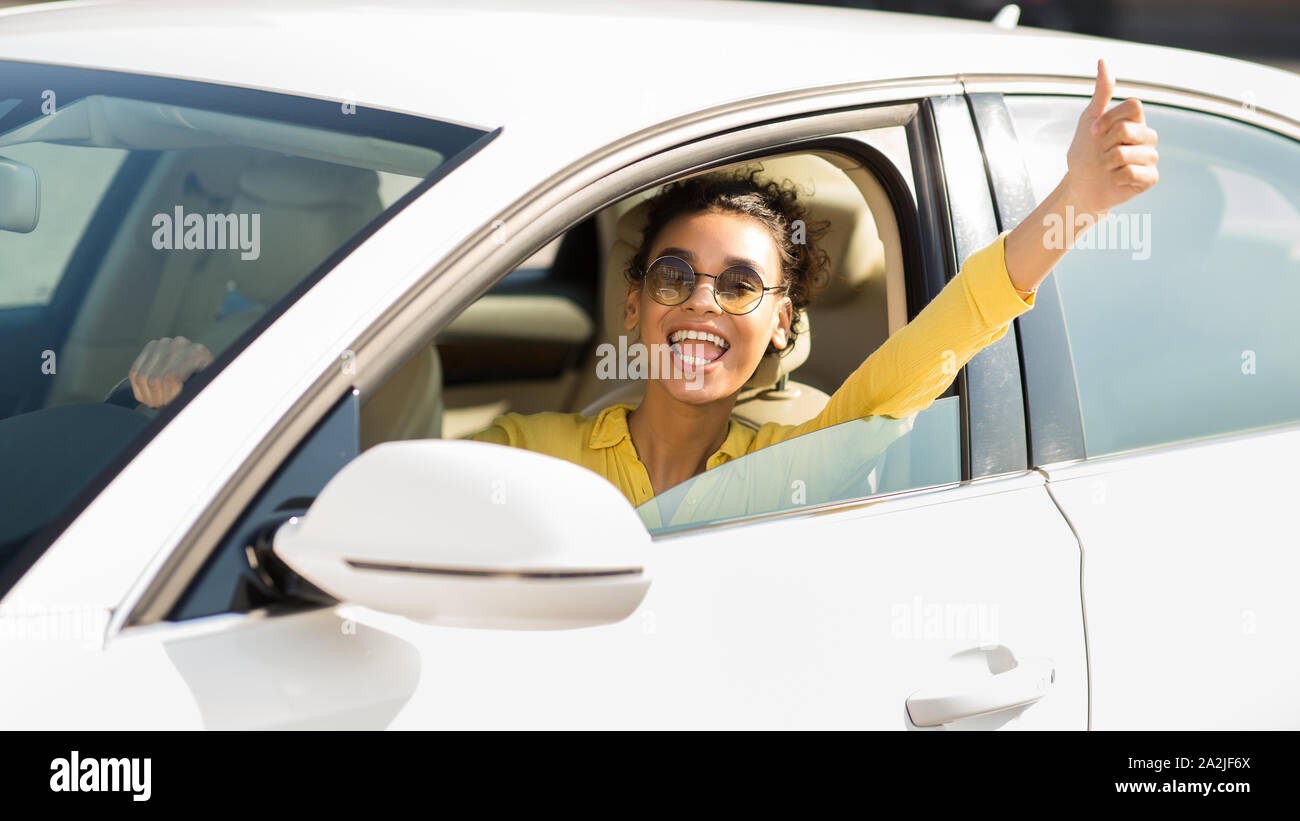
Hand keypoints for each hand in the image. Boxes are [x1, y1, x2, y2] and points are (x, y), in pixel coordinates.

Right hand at [128, 336, 212, 407]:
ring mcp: (163, 344)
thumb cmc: (207, 386)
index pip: (171, 378)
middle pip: (155, 379)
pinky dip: (139, 390)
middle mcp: (179, 344)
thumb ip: (196, 395)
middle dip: (158, 399)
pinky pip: (134, 373)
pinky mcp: (150, 347)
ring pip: (142, 378)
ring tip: (158, 403)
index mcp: (197, 353)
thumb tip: (180, 404)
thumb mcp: (207, 390)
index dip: (168, 397)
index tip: (172, 407)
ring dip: (148, 396)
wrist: (204, 372)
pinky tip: (150, 396)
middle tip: (164, 407)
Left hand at [1063, 59, 1158, 214]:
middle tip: (1100, 154)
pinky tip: (1116, 179)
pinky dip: (1118, 177)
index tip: (1092, 132)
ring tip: (1108, 167)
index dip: (1108, 119)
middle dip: (1105, 143)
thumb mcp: (1089, 118)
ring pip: (1129, 152)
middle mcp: (1147, 136)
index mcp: (1136, 120)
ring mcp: (1151, 157)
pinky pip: (1135, 172)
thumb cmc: (1085, 152)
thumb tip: (1103, 60)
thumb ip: (1102, 92)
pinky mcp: (1150, 178)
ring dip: (1108, 162)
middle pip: (1128, 129)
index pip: (1134, 106)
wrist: (1080, 185)